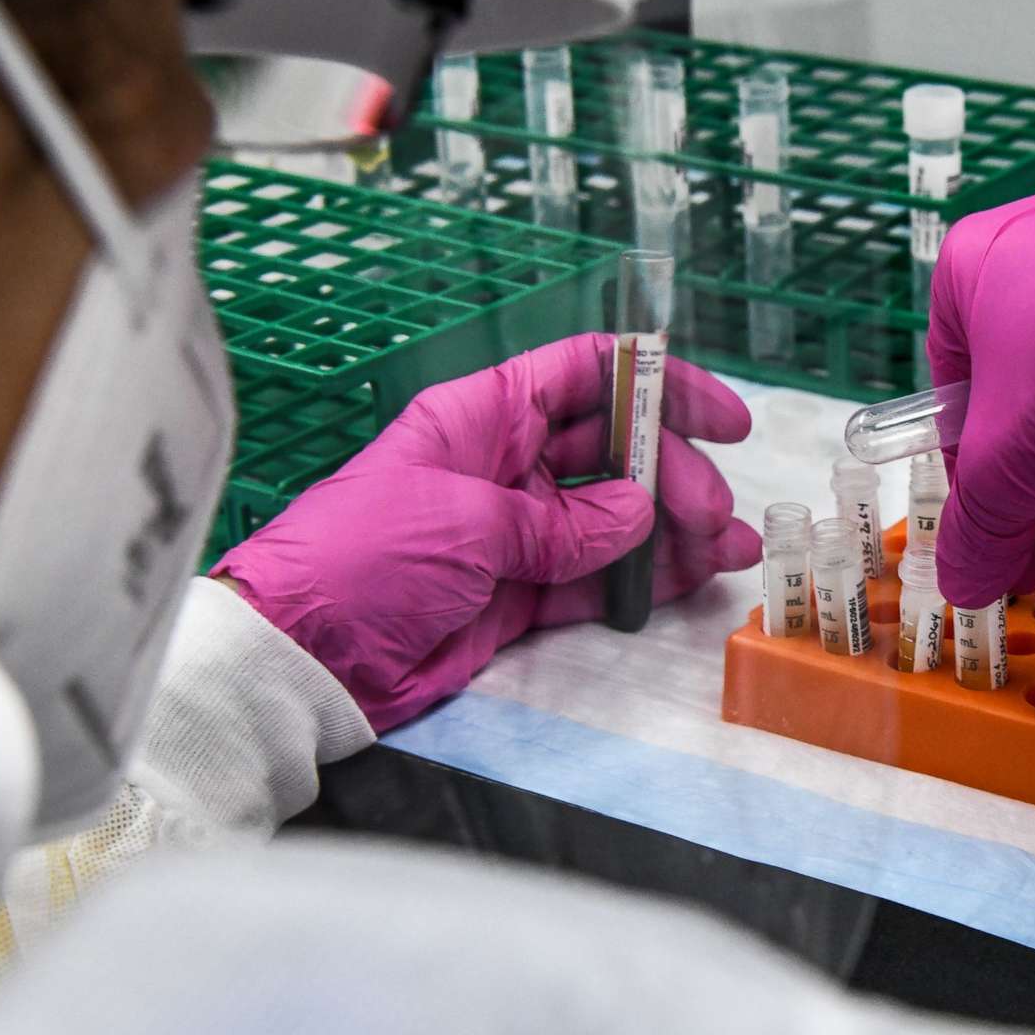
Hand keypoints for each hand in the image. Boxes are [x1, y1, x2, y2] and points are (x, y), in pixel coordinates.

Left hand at [214, 334, 760, 729]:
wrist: (304, 659)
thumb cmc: (362, 562)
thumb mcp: (467, 525)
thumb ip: (561, 522)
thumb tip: (636, 515)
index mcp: (483, 416)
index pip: (587, 375)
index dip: (658, 384)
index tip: (720, 417)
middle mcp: (505, 464)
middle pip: (614, 449)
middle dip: (675, 475)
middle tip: (715, 516)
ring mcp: (516, 532)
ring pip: (615, 518)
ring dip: (676, 531)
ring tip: (730, 553)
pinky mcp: (517, 595)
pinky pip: (596, 579)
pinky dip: (645, 580)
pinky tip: (692, 581)